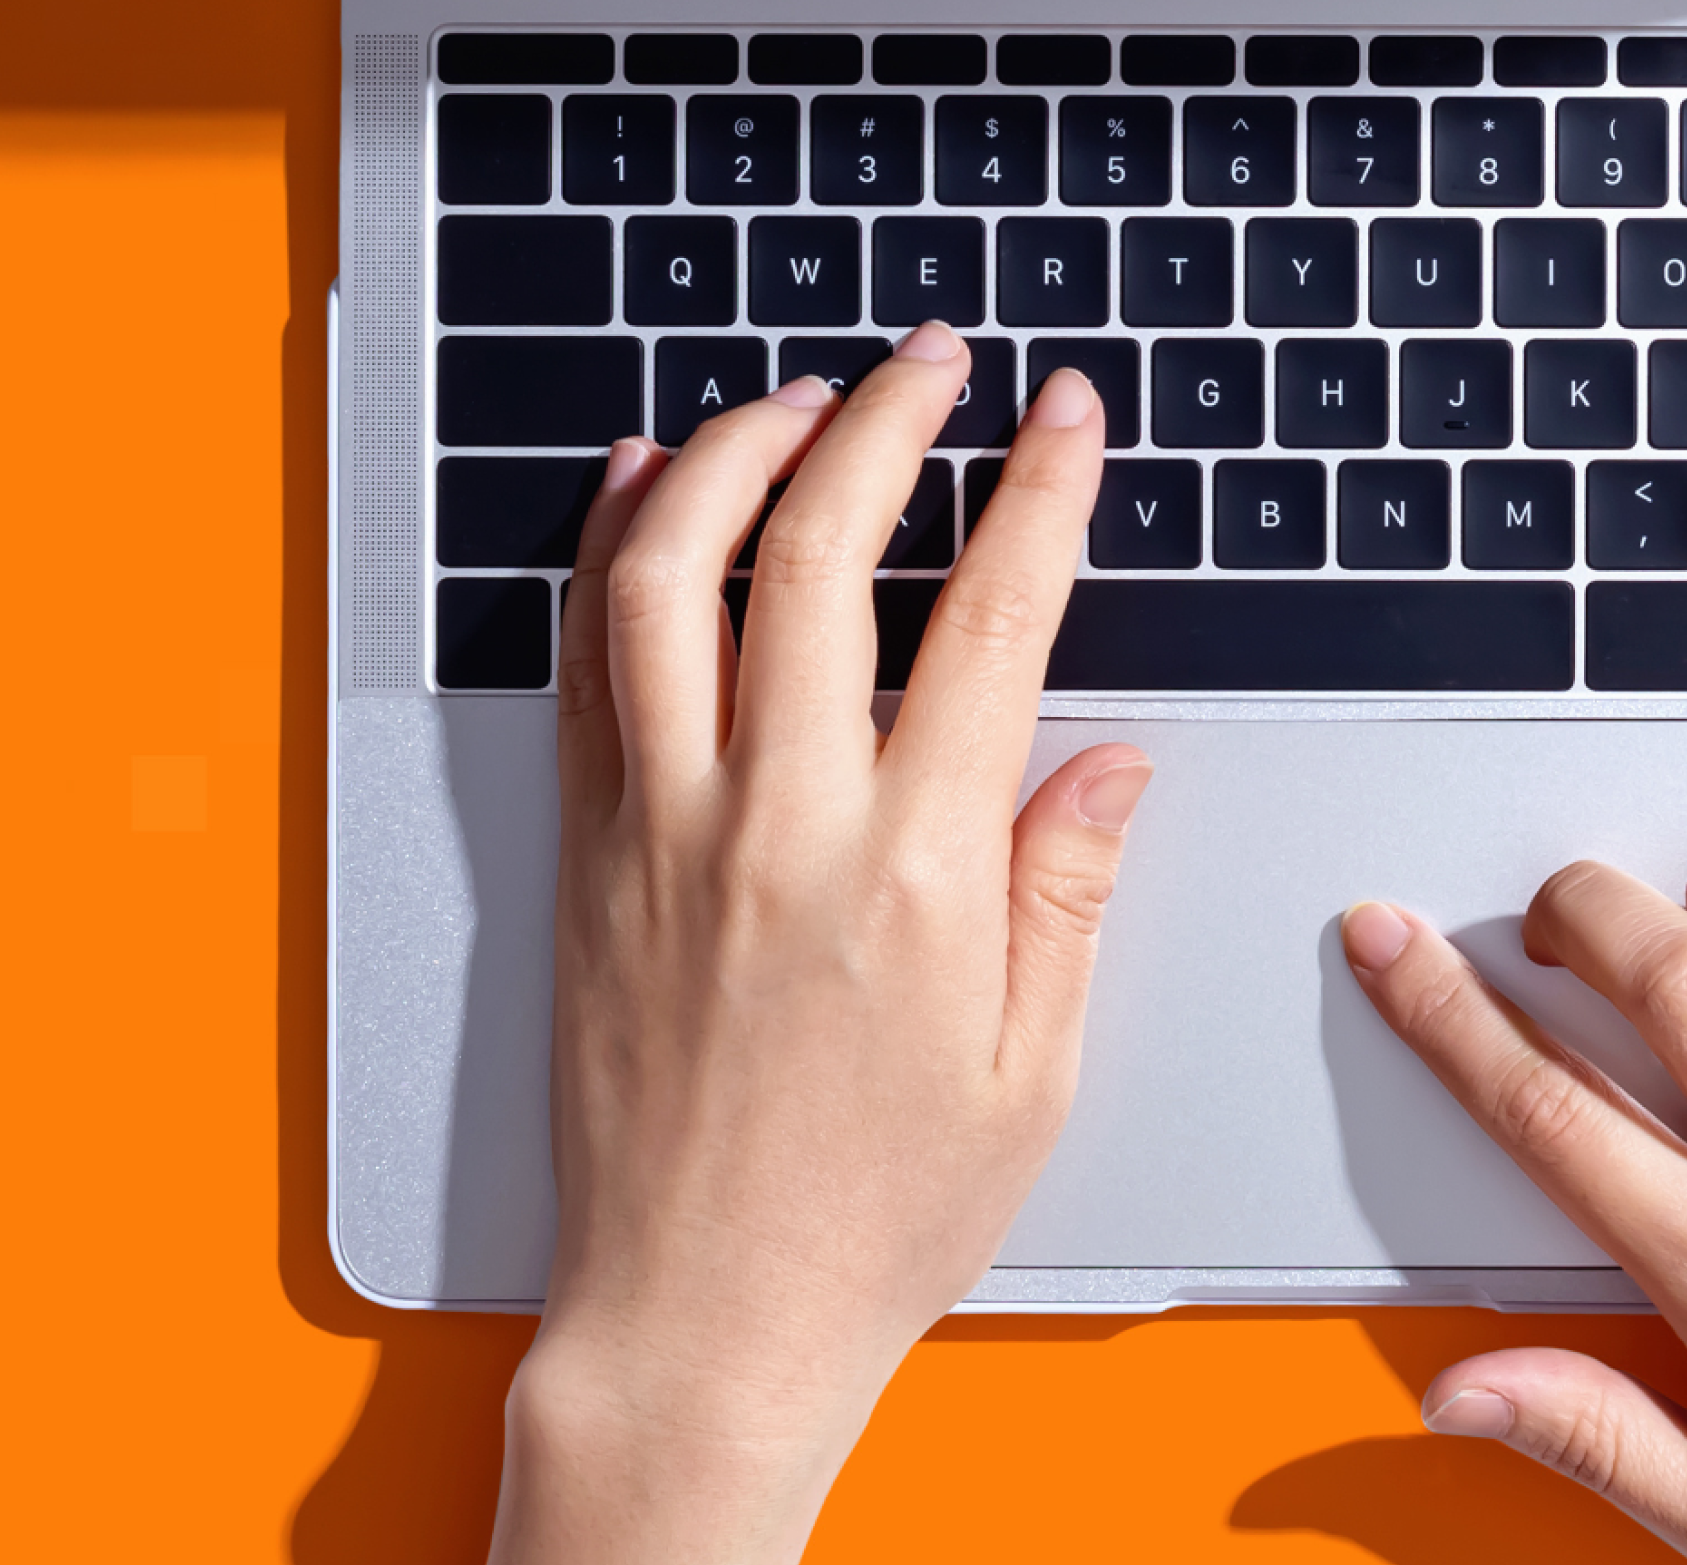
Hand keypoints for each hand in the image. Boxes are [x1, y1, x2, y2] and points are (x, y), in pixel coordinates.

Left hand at [492, 323, 1145, 1564]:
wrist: (701, 1325)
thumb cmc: (868, 1222)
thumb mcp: (1031, 1073)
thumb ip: (1065, 894)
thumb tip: (1104, 760)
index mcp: (915, 874)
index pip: (991, 618)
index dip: (1037, 491)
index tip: (1062, 417)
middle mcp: (776, 825)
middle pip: (822, 551)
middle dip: (888, 419)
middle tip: (932, 361)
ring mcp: (661, 831)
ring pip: (671, 575)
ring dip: (734, 453)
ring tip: (796, 400)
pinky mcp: (584, 858)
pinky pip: (581, 666)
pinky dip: (609, 554)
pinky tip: (644, 488)